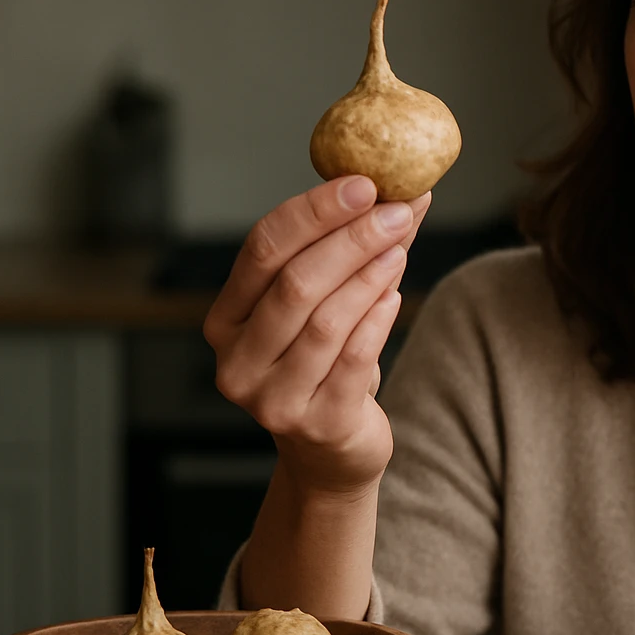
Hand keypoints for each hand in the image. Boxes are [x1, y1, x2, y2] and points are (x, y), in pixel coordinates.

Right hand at [204, 176, 430, 497]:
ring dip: (369, 276)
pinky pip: (353, 359)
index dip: (313, 211)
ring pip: (325, 320)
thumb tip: (408, 188)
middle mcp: (237, 360)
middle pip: (295, 283)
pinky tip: (396, 295)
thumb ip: (359, 248)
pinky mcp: (316, 424)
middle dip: (351, 240)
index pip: (262, 248)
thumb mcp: (327, 303)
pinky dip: (378, 320)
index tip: (362, 182)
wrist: (333, 451)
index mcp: (226, 319)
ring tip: (400, 248)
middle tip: (396, 212)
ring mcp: (271, 398)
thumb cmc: (327, 363)